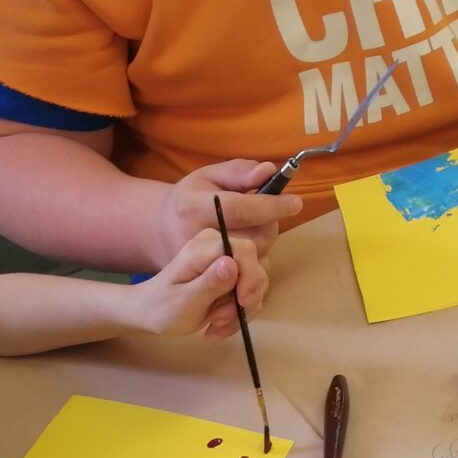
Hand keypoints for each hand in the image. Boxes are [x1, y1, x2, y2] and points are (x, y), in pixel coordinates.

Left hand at [120, 231, 243, 337]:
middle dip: (245, 299)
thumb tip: (232, 264)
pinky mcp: (232, 276)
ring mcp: (227, 261)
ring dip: (239, 312)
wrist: (151, 313)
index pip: (245, 250)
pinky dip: (237, 315)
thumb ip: (209, 282)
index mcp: (206, 246)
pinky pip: (248, 295)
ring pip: (255, 285)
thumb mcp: (185, 301)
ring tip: (214, 325)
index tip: (242, 303)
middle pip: (256, 268)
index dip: (251, 277)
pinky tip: (216, 326)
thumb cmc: (162, 307)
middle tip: (219, 319)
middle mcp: (220, 247)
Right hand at [162, 161, 299, 313]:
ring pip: (253, 262)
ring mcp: (201, 269)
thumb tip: (268, 171)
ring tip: (252, 231)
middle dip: (268, 226)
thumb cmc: (191, 200)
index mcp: (193, 208)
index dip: (271, 206)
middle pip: (252, 240)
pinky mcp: (208, 287)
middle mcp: (195, 241)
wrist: (162, 234)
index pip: (239, 210)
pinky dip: (256, 266)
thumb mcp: (209, 176)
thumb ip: (239, 172)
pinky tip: (249, 251)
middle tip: (266, 215)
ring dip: (263, 246)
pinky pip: (247, 280)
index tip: (295, 202)